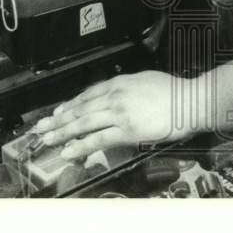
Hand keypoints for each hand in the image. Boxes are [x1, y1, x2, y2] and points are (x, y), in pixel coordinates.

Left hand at [34, 71, 208, 158]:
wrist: (191, 100)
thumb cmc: (175, 92)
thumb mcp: (146, 81)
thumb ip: (129, 88)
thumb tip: (117, 96)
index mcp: (120, 83)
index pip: (89, 94)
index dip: (71, 104)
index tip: (58, 111)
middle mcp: (115, 96)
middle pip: (80, 108)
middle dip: (59, 119)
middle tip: (41, 127)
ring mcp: (119, 113)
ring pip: (84, 123)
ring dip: (63, 132)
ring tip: (48, 140)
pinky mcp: (127, 130)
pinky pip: (98, 139)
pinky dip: (81, 146)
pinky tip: (69, 151)